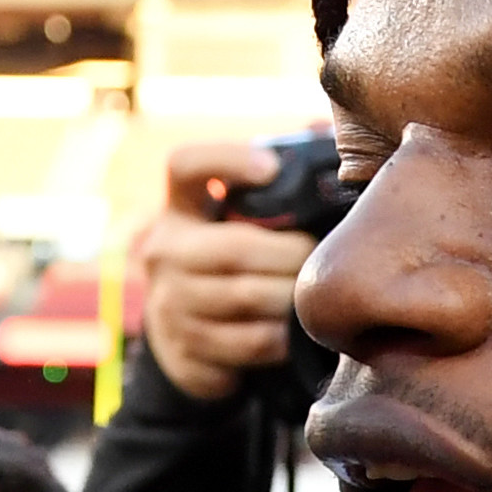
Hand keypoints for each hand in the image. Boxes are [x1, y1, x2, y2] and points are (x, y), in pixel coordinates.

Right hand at [130, 137, 323, 403]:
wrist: (183, 331)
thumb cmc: (231, 263)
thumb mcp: (235, 222)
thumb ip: (272, 190)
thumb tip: (326, 138)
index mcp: (180, 208)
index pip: (185, 166)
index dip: (228, 160)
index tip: (272, 167)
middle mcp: (164, 252)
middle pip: (235, 247)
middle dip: (292, 256)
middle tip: (319, 260)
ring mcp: (167, 305)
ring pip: (246, 300)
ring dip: (291, 300)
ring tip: (308, 297)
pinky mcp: (180, 352)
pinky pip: (246, 346)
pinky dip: (280, 342)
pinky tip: (290, 335)